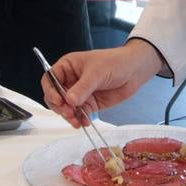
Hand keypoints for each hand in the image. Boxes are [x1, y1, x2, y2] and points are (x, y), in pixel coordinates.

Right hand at [43, 40, 163, 126]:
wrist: (135, 71)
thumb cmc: (115, 62)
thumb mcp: (96, 73)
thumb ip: (82, 88)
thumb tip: (69, 101)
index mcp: (68, 67)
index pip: (50, 79)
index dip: (51, 90)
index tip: (59, 100)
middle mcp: (71, 80)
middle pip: (55, 96)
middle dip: (60, 107)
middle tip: (69, 113)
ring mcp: (79, 93)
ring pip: (66, 108)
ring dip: (69, 116)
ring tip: (77, 121)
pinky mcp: (89, 104)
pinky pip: (79, 114)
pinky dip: (80, 119)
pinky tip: (84, 122)